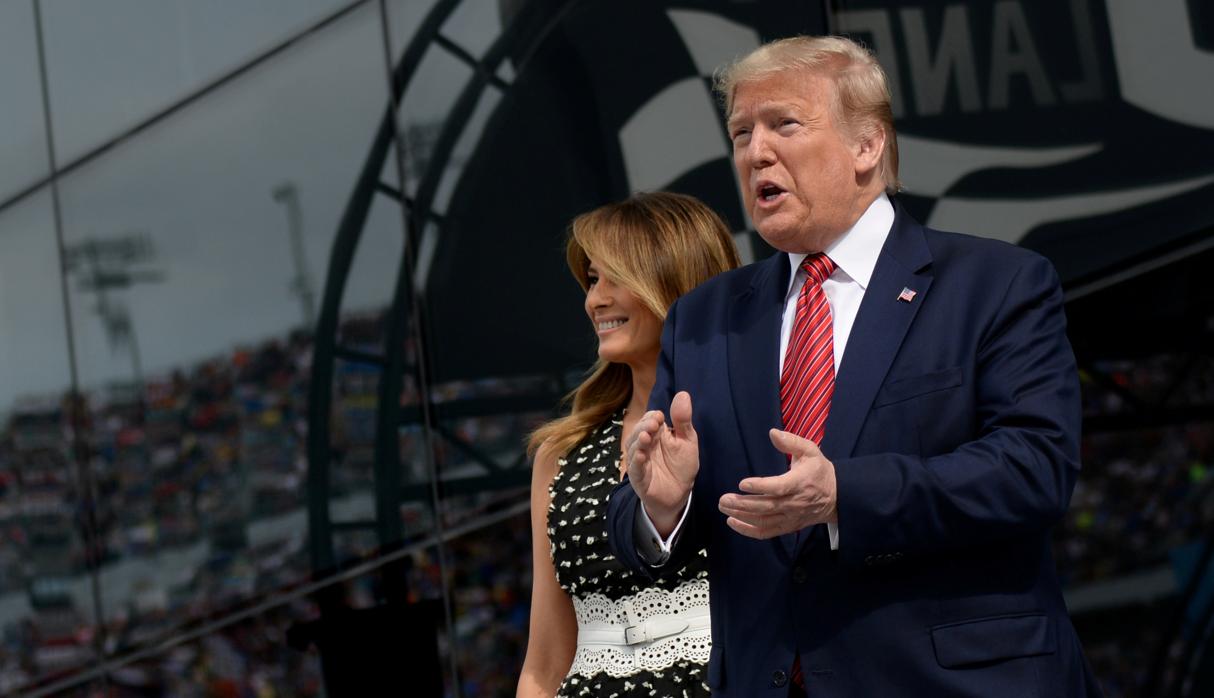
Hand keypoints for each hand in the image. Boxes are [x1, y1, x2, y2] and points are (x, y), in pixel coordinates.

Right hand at [624, 391, 698, 535]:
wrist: (680, 494)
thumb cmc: (681, 465)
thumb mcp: (687, 440)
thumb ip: (683, 420)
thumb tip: (683, 394)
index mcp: (656, 434)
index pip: (649, 419)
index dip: (653, 417)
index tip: (660, 417)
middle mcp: (644, 445)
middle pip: (638, 430)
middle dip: (645, 426)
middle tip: (654, 424)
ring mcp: (639, 461)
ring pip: (633, 447)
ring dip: (638, 440)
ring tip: (646, 436)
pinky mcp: (638, 477)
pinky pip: (634, 468)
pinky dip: (636, 461)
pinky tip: (641, 455)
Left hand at [717, 428, 836, 538]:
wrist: (837, 497)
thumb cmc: (819, 470)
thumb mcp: (810, 451)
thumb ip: (791, 442)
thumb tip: (772, 432)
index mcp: (800, 483)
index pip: (779, 487)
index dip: (760, 487)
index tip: (742, 483)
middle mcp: (794, 503)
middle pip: (767, 507)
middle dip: (743, 504)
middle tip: (723, 499)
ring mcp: (791, 517)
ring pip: (764, 521)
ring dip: (742, 516)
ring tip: (724, 507)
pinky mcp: (788, 527)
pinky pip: (767, 532)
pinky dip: (749, 530)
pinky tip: (733, 522)